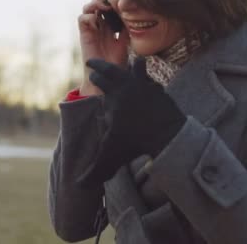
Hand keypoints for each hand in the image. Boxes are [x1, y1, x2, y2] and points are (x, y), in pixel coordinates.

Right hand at [76, 58, 186, 187]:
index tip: (91, 73)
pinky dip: (150, 81)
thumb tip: (79, 185)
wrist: (168, 135)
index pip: (101, 79)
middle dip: (103, 66)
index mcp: (114, 96)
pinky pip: (154, 81)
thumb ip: (95, 170)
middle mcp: (129, 86)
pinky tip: (151, 83)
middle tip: (95, 62)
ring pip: (138, 68)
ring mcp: (147, 86)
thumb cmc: (136, 142)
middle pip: (114, 69)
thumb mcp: (111, 157)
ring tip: (133, 61)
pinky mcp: (162, 91)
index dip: (95, 75)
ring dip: (134, 66)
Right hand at [77, 0, 129, 95]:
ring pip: (88, 7)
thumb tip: (137, 13)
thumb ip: (128, 26)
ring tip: (105, 6)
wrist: (108, 75)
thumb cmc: (118, 59)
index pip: (108, 3)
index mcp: (109, 23)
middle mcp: (99, 23)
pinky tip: (99, 19)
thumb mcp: (127, 39)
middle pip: (97, 1)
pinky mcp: (84, 35)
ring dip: (96, 3)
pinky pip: (83, 19)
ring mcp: (91, 28)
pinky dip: (90, 16)